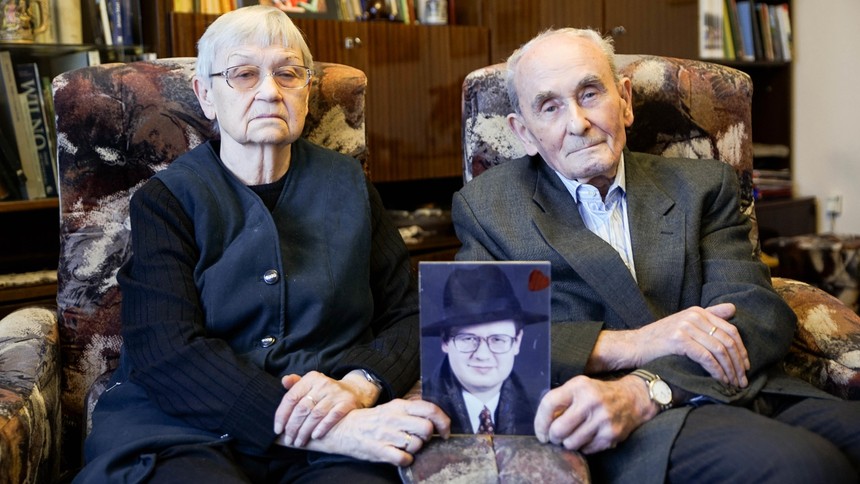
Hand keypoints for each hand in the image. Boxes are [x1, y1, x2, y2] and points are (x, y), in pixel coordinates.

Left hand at [274, 370, 379, 446]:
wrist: (353, 390)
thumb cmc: (324, 391)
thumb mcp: (310, 384)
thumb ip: (295, 384)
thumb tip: (284, 381)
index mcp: (311, 378)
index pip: (291, 397)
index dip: (282, 415)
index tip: (277, 430)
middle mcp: (323, 384)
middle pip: (302, 408)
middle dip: (293, 427)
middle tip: (288, 440)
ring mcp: (336, 393)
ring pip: (315, 415)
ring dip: (305, 431)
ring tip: (299, 442)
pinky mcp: (347, 402)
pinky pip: (332, 416)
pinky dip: (322, 427)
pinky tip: (315, 436)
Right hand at [278, 399, 451, 465]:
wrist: (344, 428)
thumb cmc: (372, 420)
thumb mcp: (392, 408)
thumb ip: (412, 410)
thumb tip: (435, 417)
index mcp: (400, 406)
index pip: (430, 409)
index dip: (443, 421)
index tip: (445, 431)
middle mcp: (395, 418)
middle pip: (426, 428)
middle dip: (428, 437)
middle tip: (420, 439)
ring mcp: (387, 434)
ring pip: (416, 444)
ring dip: (415, 449)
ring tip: (405, 446)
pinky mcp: (379, 450)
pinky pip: (404, 459)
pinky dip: (405, 460)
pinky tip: (399, 456)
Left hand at [534, 375, 652, 453]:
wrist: (631, 399)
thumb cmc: (597, 394)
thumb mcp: (578, 387)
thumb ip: (560, 400)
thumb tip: (542, 424)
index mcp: (578, 386)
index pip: (549, 404)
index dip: (540, 421)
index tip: (541, 431)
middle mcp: (591, 401)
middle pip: (558, 429)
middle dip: (553, 437)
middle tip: (555, 437)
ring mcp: (602, 419)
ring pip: (571, 443)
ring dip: (567, 443)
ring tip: (571, 436)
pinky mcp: (610, 435)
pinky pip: (586, 449)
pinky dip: (582, 447)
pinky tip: (586, 437)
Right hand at [633, 303, 748, 386]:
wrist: (635, 346)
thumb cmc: (660, 339)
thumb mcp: (685, 324)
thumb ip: (709, 316)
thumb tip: (733, 308)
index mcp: (698, 312)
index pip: (731, 330)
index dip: (741, 350)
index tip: (745, 367)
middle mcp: (694, 316)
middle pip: (727, 341)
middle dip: (738, 363)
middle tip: (742, 380)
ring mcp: (686, 327)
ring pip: (719, 350)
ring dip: (729, 370)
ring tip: (733, 384)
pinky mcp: (679, 340)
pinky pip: (706, 357)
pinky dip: (717, 371)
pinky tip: (720, 380)